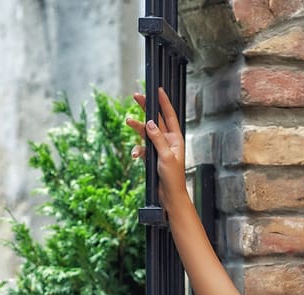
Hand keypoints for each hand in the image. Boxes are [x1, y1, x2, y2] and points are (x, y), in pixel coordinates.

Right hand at [125, 87, 186, 204]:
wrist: (170, 195)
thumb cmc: (173, 178)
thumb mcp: (166, 156)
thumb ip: (157, 138)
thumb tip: (149, 122)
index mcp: (176, 139)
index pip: (169, 116)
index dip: (164, 102)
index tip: (159, 90)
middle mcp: (169, 141)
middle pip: (156, 120)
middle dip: (146, 108)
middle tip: (136, 96)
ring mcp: (160, 148)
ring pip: (146, 133)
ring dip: (137, 128)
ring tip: (127, 121)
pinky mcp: (153, 156)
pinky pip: (142, 147)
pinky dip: (137, 150)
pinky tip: (135, 155)